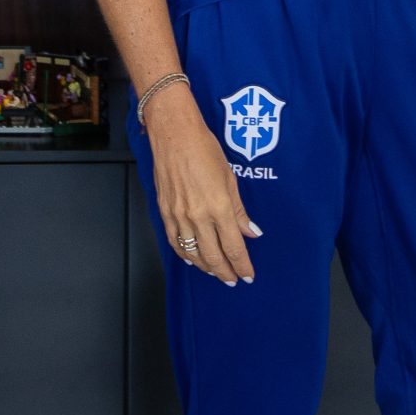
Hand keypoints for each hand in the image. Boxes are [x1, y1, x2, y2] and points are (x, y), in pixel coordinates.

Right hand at [144, 93, 260, 286]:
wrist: (174, 134)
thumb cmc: (204, 148)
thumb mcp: (229, 178)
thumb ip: (239, 211)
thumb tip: (251, 232)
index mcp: (219, 207)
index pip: (233, 247)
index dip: (242, 265)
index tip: (248, 275)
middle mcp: (198, 216)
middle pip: (213, 256)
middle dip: (225, 272)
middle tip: (233, 280)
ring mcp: (178, 216)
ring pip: (192, 254)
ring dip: (206, 267)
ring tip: (216, 272)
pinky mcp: (164, 212)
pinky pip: (175, 241)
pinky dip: (184, 254)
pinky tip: (191, 259)